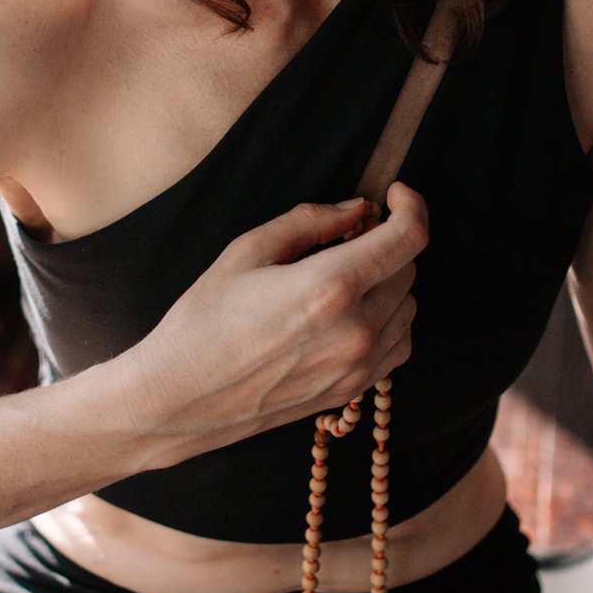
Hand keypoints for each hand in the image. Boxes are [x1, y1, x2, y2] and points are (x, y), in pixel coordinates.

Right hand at [126, 182, 428, 456]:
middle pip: (408, 269)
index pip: (407, 239)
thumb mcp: (248, 251)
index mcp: (330, 287)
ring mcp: (357, 366)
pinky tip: (351, 312)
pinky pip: (398, 344)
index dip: (411, 206)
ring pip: (408, 307)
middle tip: (349, 234)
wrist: (182, 397)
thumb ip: (310, 221)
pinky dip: (388, 319)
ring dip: (388, 281)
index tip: (395, 195)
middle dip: (387, 242)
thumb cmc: (204, 321)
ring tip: (344, 275)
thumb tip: (356, 210)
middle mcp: (355, 330)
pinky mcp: (351, 390)